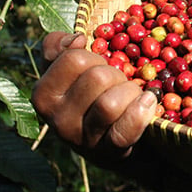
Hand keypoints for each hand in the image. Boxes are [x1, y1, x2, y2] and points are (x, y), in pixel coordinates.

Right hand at [32, 32, 161, 178]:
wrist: (117, 145)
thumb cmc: (92, 99)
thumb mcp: (69, 74)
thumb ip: (59, 48)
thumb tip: (77, 38)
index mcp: (44, 95)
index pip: (73, 58)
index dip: (95, 57)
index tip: (99, 66)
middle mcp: (57, 120)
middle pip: (97, 78)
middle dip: (116, 74)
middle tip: (119, 83)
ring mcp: (82, 140)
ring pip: (110, 103)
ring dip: (130, 92)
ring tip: (133, 95)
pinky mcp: (108, 153)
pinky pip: (125, 129)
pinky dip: (141, 112)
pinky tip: (148, 101)